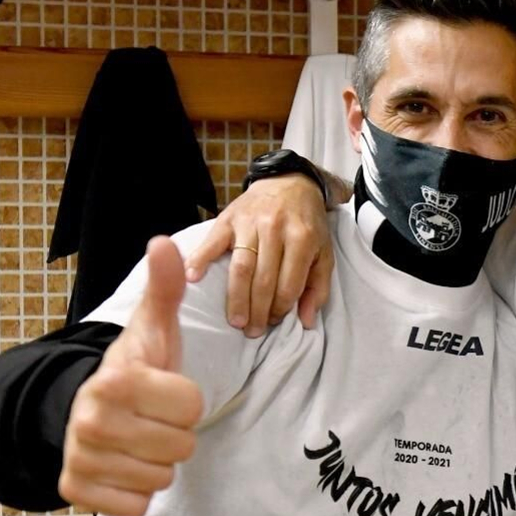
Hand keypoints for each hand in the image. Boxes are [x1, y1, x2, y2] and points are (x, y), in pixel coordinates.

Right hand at [60, 237, 203, 515]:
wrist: (85, 408)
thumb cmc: (136, 370)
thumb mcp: (155, 329)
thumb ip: (165, 288)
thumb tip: (165, 243)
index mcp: (117, 380)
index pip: (193, 408)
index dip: (187, 402)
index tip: (164, 391)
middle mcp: (91, 419)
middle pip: (180, 448)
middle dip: (174, 435)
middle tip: (151, 418)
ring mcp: (80, 456)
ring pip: (160, 479)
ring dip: (156, 463)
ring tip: (136, 439)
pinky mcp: (75, 489)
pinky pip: (136, 506)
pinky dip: (135, 492)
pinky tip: (122, 465)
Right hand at [182, 174, 332, 336]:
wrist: (290, 183)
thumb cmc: (308, 224)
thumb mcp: (324, 252)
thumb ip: (318, 287)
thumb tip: (306, 321)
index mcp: (302, 238)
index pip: (289, 284)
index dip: (281, 309)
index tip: (274, 322)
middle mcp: (276, 229)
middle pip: (264, 279)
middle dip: (258, 311)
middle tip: (252, 331)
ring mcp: (250, 223)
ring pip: (241, 267)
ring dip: (236, 298)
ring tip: (235, 321)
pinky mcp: (228, 218)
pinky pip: (212, 242)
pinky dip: (200, 259)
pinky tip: (192, 278)